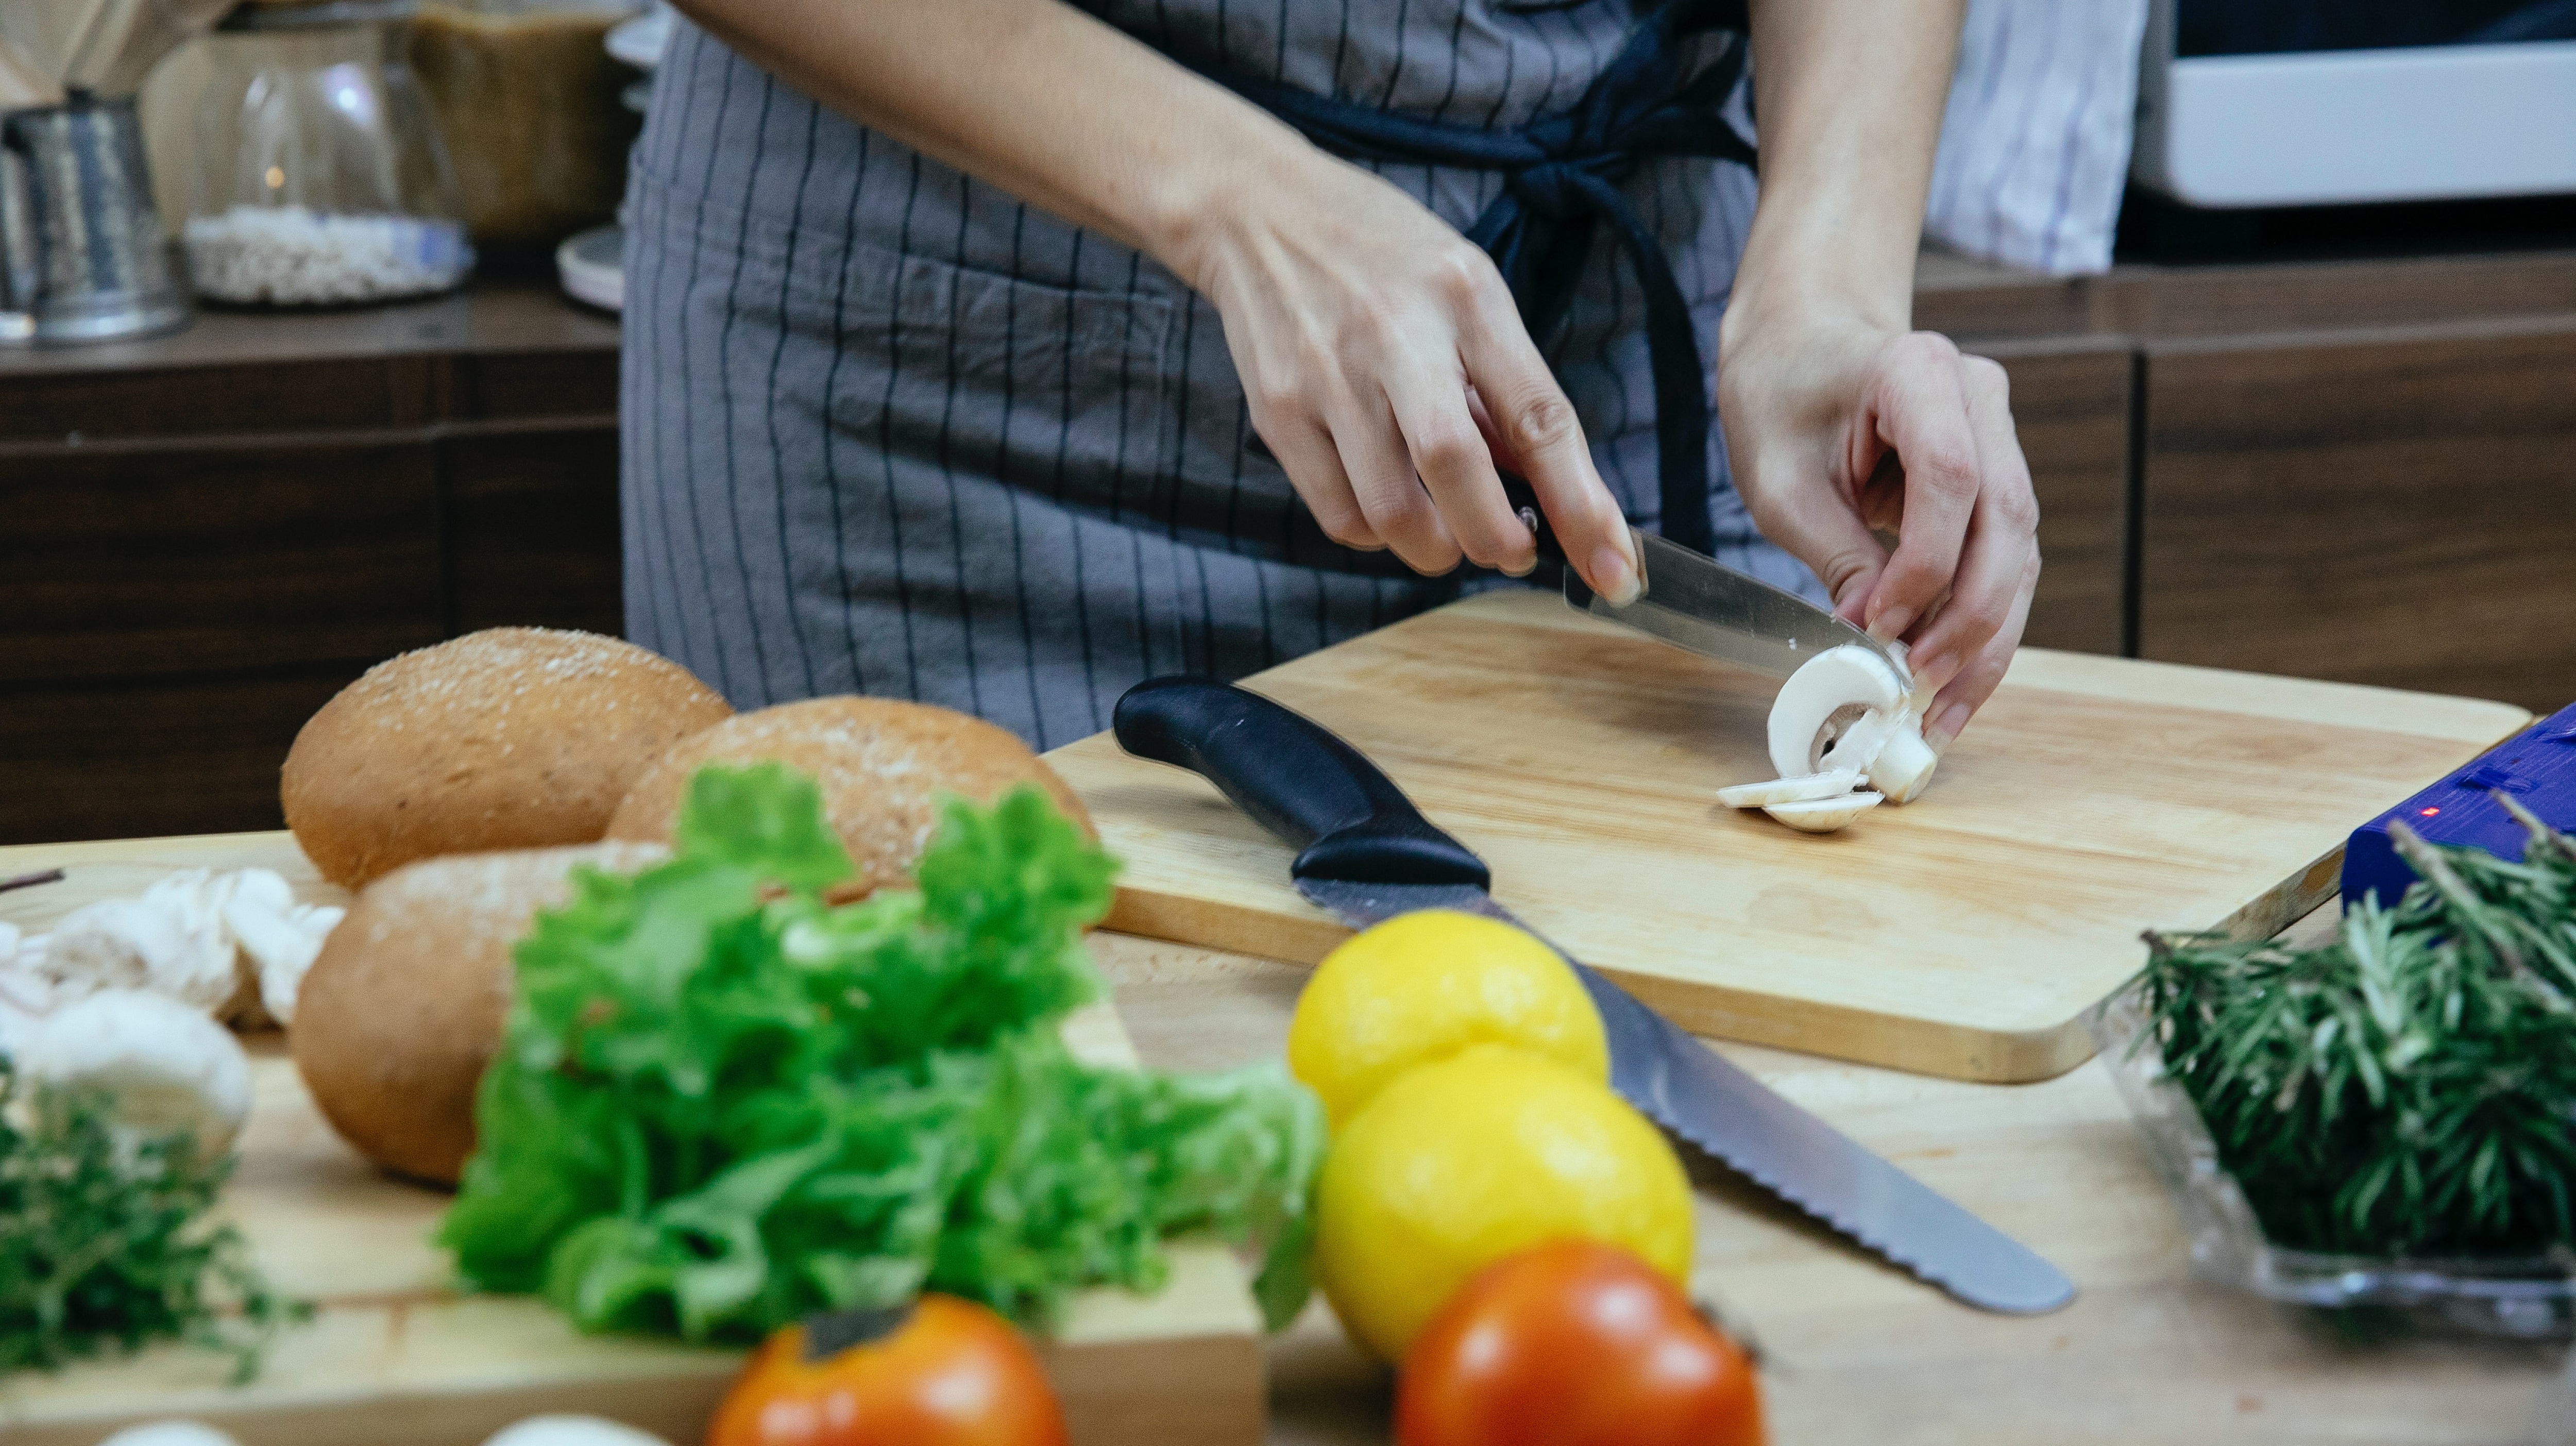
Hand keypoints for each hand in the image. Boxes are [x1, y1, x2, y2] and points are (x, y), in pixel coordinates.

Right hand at [1168, 152, 1642, 601]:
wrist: (1257, 213)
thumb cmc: (1382, 256)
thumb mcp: (1467, 291)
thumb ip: (1506, 387)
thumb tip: (1549, 491)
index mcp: (1466, 298)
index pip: (1538, 416)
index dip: (1581, 503)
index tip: (1613, 565)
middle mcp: (1396, 336)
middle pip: (1455, 469)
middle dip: (1497, 538)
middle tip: (1514, 549)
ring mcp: (1328, 377)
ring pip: (1391, 513)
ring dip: (1436, 547)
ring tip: (1446, 527)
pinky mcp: (1278, 412)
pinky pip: (1339, 514)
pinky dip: (1377, 533)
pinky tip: (1387, 501)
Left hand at [1717, 312, 2039, 748]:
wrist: (1803, 347)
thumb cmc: (1782, 402)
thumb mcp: (1781, 482)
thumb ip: (1836, 553)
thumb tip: (1873, 639)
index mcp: (1919, 371)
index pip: (1951, 477)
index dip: (1925, 563)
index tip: (1878, 624)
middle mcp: (1980, 399)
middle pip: (2007, 521)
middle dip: (1970, 616)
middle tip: (1921, 687)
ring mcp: (1999, 438)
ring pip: (2020, 552)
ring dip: (1987, 637)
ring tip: (1941, 711)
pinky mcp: (1997, 482)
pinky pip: (2005, 561)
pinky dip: (1981, 624)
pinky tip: (1951, 681)